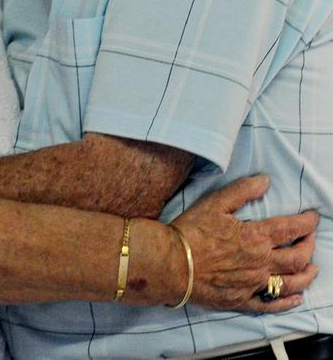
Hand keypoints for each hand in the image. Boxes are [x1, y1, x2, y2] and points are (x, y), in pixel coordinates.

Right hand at [173, 175, 317, 312]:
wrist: (172, 263)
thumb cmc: (192, 231)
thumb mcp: (215, 202)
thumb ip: (243, 190)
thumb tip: (265, 181)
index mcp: (256, 238)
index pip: (291, 229)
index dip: (306, 223)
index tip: (313, 217)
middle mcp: (260, 263)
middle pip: (297, 258)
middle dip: (309, 246)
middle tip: (311, 238)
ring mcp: (253, 285)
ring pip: (291, 283)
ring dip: (307, 275)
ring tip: (313, 268)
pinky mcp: (242, 300)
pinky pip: (271, 304)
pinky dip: (288, 302)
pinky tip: (296, 298)